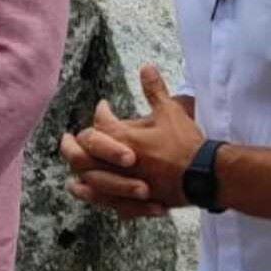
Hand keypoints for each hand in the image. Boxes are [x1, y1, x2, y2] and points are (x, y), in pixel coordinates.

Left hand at [71, 65, 204, 208]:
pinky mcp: (133, 202)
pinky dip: (95, 196)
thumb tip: (146, 67)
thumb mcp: (170, 112)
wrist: (204, 176)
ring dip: (78, 173)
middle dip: (71, 146)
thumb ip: (154, 90)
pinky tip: (91, 193)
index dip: (100, 112)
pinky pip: (107, 201)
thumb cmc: (186, 143)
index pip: (99, 124)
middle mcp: (117, 164)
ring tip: (72, 170)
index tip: (103, 106)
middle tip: (66, 139)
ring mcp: (123, 185)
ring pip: (90, 181)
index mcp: (124, 139)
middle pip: (82, 155)